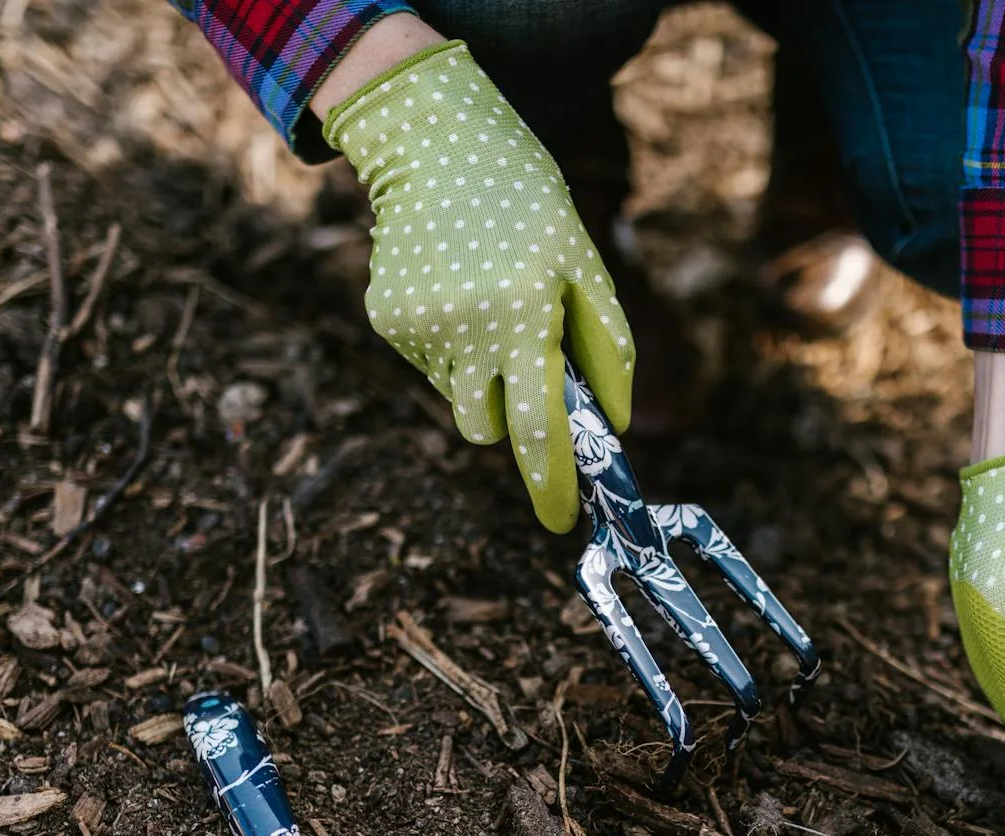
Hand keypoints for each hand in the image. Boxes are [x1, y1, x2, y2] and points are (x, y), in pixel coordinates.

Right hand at [323, 39, 634, 531]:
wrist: (434, 144)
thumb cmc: (527, 202)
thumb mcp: (583, 262)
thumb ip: (606, 347)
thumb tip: (616, 425)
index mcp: (522, 313)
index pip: (537, 426)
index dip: (551, 482)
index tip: (563, 521)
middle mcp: (463, 328)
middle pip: (490, 428)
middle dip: (514, 418)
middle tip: (527, 366)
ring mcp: (417, 327)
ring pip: (459, 398)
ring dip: (483, 374)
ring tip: (491, 304)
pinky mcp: (387, 320)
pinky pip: (432, 366)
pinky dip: (452, 346)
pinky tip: (455, 289)